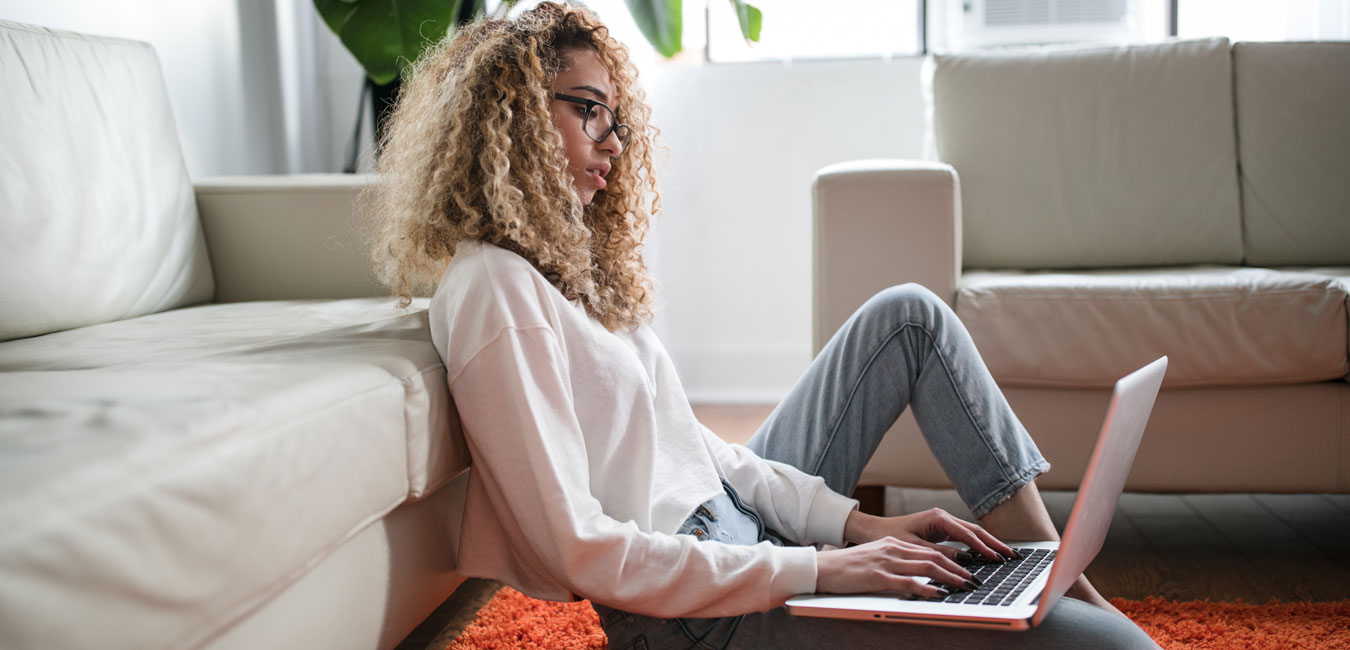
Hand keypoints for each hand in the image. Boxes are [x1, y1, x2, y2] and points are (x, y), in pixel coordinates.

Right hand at [815, 537, 975, 596]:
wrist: (822, 568)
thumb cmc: (847, 567)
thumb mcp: (875, 559)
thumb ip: (896, 563)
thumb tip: (918, 575)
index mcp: (893, 544)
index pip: (929, 550)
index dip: (952, 560)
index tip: (967, 570)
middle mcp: (893, 549)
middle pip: (933, 557)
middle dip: (958, 569)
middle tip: (974, 580)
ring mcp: (886, 562)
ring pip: (926, 567)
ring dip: (950, 577)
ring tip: (965, 586)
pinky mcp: (877, 576)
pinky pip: (908, 582)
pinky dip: (927, 588)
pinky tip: (939, 594)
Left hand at [844, 507, 1018, 563]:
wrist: (873, 530)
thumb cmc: (889, 537)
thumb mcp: (914, 548)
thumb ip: (939, 554)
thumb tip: (965, 561)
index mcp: (938, 518)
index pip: (968, 534)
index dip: (984, 548)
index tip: (998, 559)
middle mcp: (943, 517)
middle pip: (975, 531)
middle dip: (995, 543)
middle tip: (1012, 556)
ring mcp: (943, 522)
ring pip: (971, 533)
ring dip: (989, 544)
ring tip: (1006, 555)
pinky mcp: (940, 529)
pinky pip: (964, 537)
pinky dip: (977, 545)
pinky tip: (987, 554)